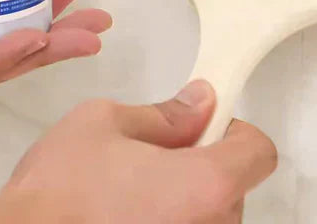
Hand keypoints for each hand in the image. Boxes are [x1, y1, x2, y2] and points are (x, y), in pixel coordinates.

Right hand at [0, 80, 276, 223]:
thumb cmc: (59, 189)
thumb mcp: (105, 122)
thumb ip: (163, 113)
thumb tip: (199, 103)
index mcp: (203, 185)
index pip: (258, 151)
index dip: (234, 128)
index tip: (206, 123)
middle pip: (235, 185)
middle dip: (203, 161)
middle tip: (157, 152)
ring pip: (210, 213)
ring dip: (186, 194)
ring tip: (134, 187)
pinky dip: (170, 217)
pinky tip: (127, 212)